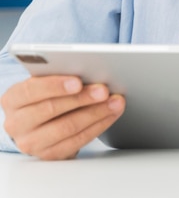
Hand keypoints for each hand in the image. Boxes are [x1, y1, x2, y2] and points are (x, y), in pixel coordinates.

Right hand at [1, 75, 124, 159]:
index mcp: (13, 99)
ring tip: (115, 101)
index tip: (78, 81)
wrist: (37, 123)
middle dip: (82, 98)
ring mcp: (31, 142)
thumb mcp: (45, 82)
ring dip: (96, 113)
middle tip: (105, 90)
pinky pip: (76, 142)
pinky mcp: (49, 155)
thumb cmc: (46, 95)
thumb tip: (90, 71)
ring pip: (67, 127)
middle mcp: (17, 123)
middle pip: (51, 109)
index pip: (31, 91)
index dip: (55, 86)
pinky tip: (110, 115)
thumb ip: (60, 77)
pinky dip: (98, 126)